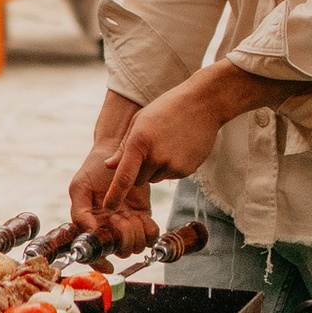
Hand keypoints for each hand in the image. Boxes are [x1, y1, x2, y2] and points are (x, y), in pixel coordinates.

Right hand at [68, 103, 147, 251]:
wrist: (117, 151)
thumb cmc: (94, 168)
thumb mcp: (80, 186)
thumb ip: (80, 211)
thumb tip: (89, 232)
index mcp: (89, 225)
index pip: (92, 253)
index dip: (99, 262)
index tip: (108, 265)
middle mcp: (108, 229)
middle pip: (118, 250)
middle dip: (122, 239)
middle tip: (122, 220)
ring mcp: (126, 224)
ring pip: (135, 245)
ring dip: (136, 235)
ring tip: (132, 217)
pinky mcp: (143, 217)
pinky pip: (150, 235)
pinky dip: (150, 231)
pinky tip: (145, 219)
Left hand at [101, 63, 311, 234]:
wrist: (204, 104)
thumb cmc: (167, 108)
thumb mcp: (140, 121)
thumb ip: (124, 147)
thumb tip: (110, 167)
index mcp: (140, 142)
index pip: (124, 177)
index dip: (114, 195)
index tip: (107, 209)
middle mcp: (156, 157)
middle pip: (139, 180)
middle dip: (139, 171)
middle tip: (149, 149)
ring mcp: (173, 165)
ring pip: (155, 178)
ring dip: (157, 167)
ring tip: (167, 142)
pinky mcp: (186, 170)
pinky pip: (170, 175)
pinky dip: (171, 166)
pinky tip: (179, 146)